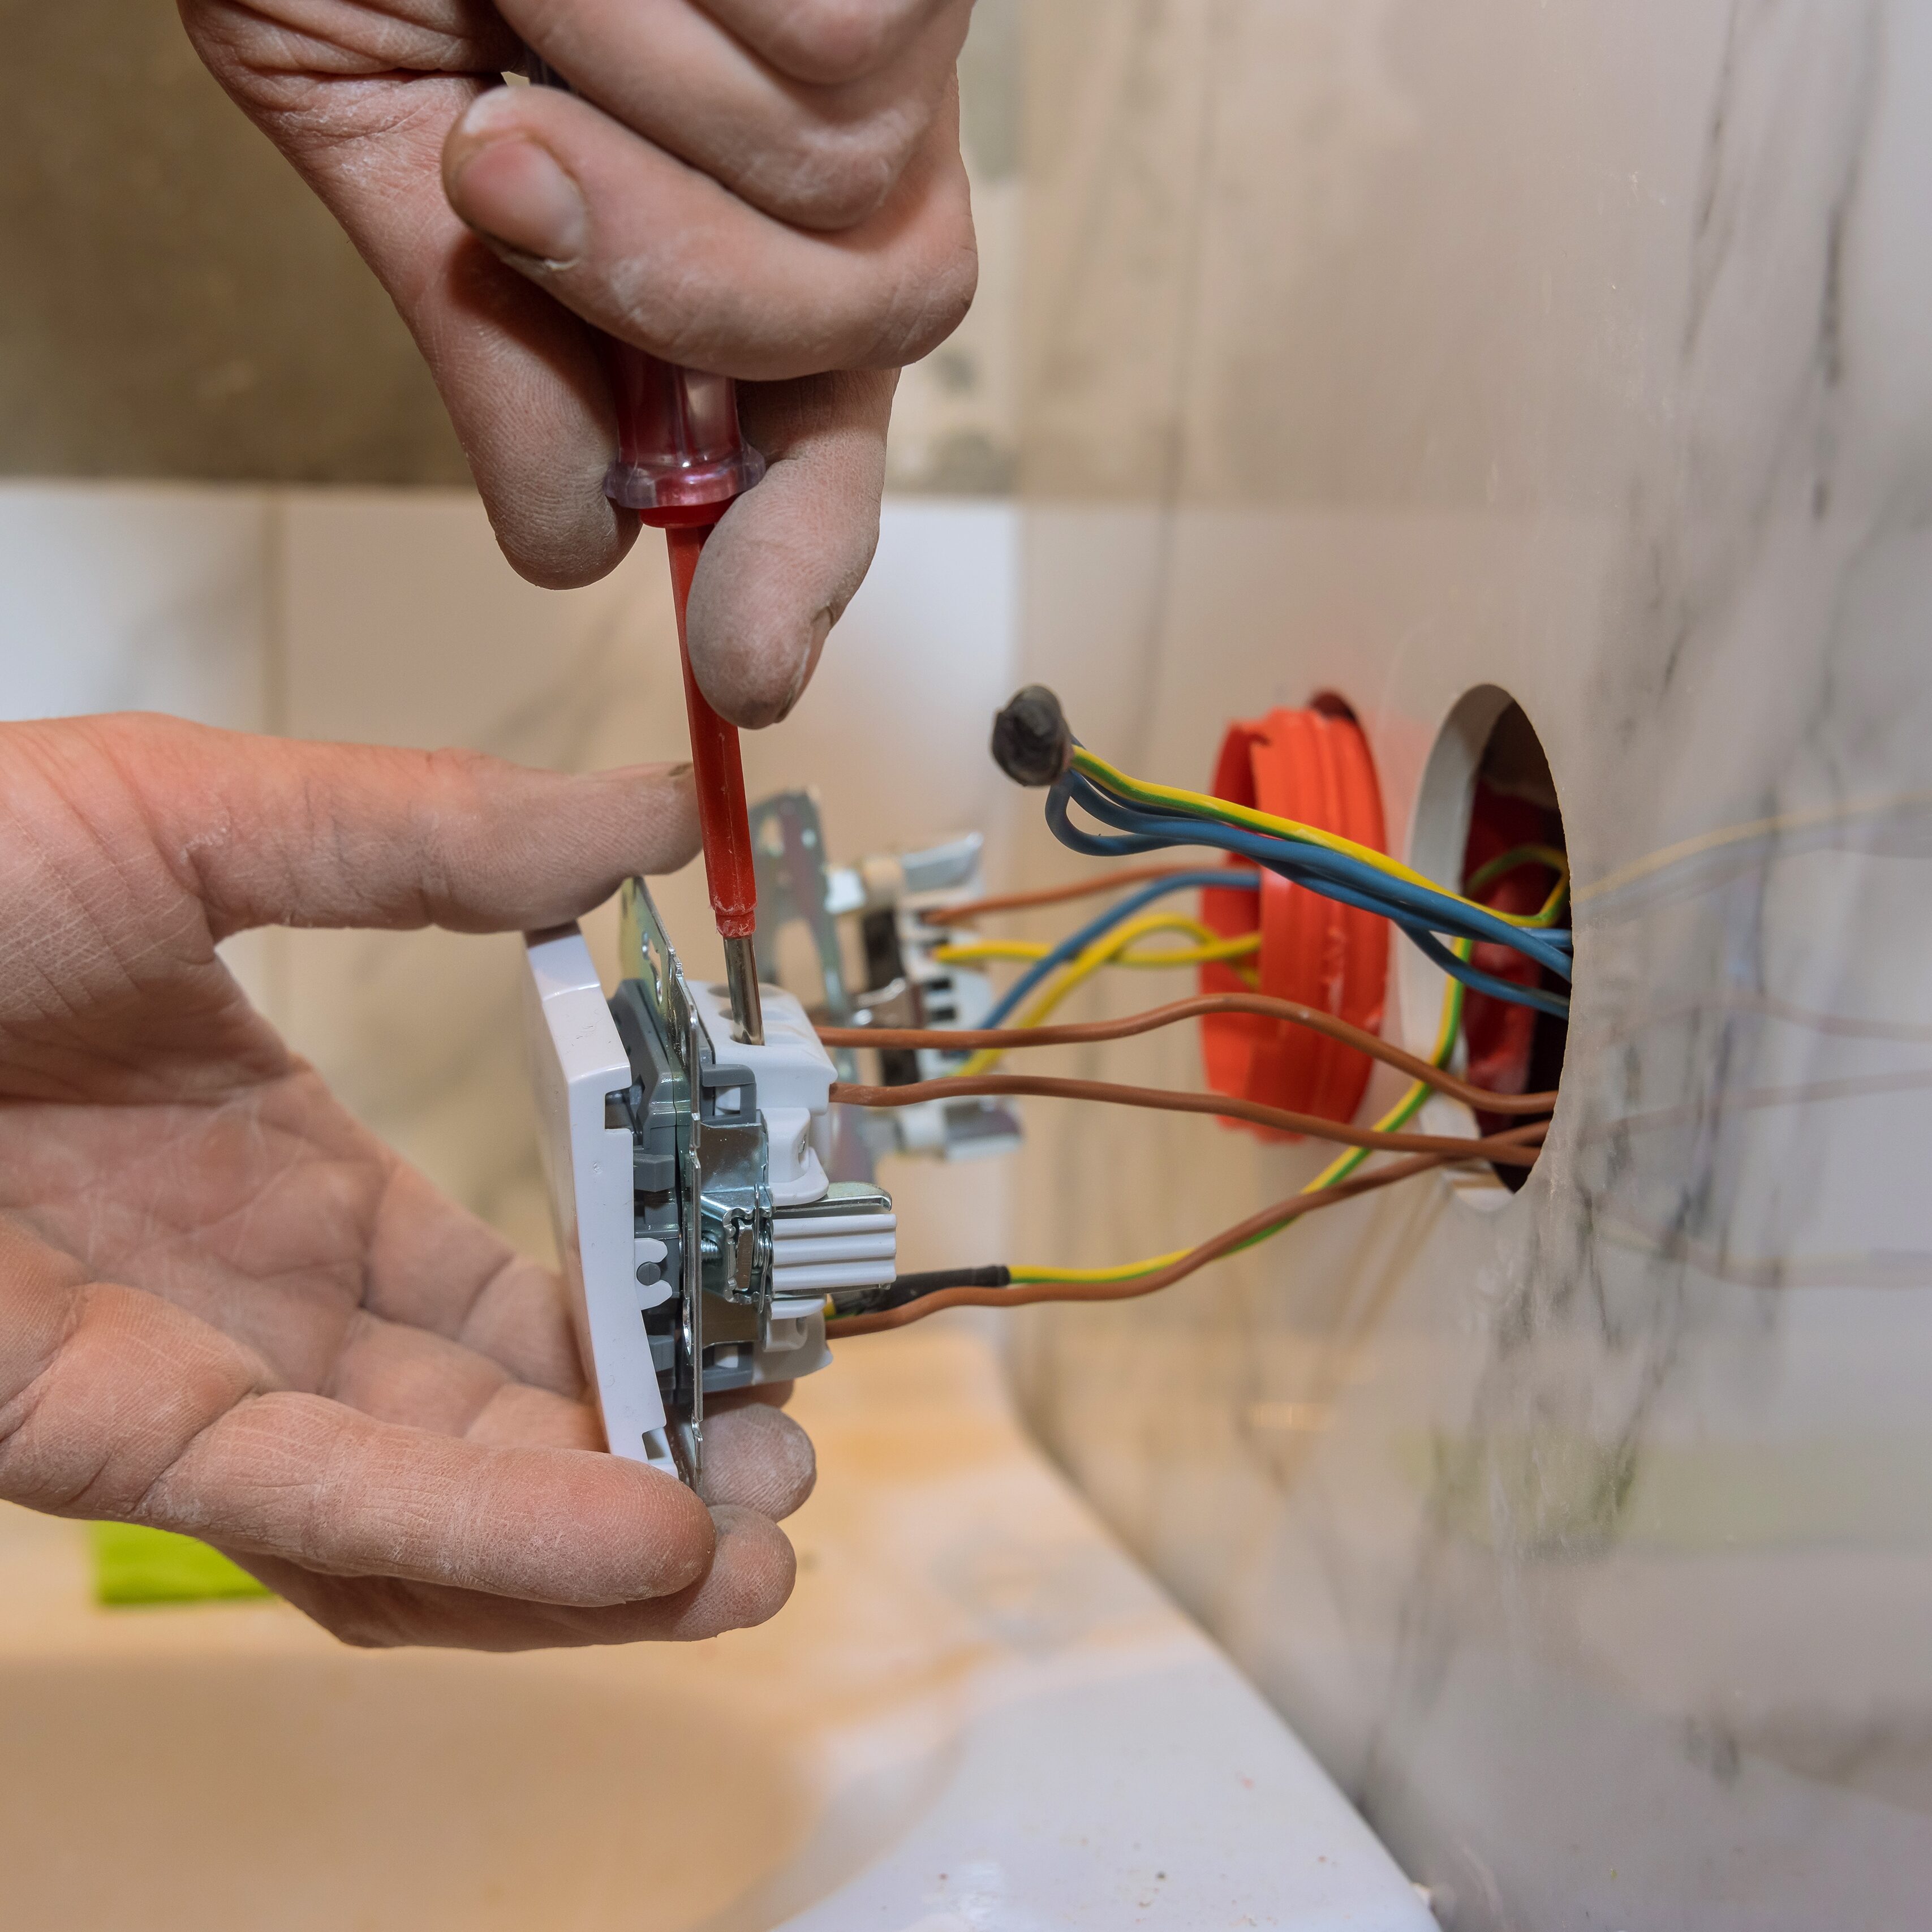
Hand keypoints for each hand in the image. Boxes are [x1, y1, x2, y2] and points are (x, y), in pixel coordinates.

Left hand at [0, 715, 815, 1649]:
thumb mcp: (197, 813)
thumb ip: (426, 835)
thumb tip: (649, 816)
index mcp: (287, 1178)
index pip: (503, 1290)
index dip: (638, 1312)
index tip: (752, 1310)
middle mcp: (254, 1307)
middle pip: (487, 1428)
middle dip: (645, 1463)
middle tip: (785, 1470)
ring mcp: (184, 1385)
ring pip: (421, 1514)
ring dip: (594, 1550)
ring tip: (750, 1552)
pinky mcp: (105, 1441)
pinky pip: (325, 1510)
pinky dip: (488, 1539)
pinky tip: (637, 1543)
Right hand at [179, 0, 978, 725]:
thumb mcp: (394, 159)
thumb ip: (501, 357)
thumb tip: (574, 547)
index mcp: (736, 210)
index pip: (825, 411)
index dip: (797, 543)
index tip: (750, 662)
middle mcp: (843, 127)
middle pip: (879, 307)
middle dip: (689, 288)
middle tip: (508, 163)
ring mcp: (893, 26)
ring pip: (854, 187)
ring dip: (643, 119)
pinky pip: (837, 59)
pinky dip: (660, 21)